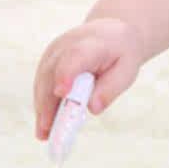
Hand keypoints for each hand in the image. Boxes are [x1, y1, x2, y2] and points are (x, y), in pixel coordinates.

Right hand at [32, 17, 144, 140]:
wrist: (111, 33)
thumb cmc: (121, 54)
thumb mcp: (127, 70)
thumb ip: (111, 88)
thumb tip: (93, 109)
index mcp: (92, 43)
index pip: (76, 56)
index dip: (67, 74)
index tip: (62, 93)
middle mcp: (67, 44)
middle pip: (53, 72)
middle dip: (49, 102)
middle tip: (47, 129)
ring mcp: (54, 52)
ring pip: (43, 80)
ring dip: (41, 107)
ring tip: (43, 134)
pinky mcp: (47, 61)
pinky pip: (42, 83)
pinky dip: (42, 104)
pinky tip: (45, 124)